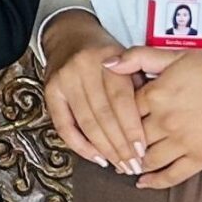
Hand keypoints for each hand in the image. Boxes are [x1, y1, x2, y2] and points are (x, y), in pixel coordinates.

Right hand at [37, 12, 146, 173]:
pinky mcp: (50, 90)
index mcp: (108, 58)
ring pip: (86, 123)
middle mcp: (83, 68)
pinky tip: (96, 157)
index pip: (121, 100)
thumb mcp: (130, 58)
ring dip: (104, 149)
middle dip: (120, 145)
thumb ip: (141, 83)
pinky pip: (64, 125)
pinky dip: (80, 145)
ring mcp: (64, 79)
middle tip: (133, 165)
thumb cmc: (107, 53)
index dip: (132, 128)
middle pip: (104, 115)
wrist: (71, 35)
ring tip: (119, 165)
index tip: (142, 150)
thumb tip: (151, 123)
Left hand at [118, 45, 201, 189]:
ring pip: (147, 160)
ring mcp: (184, 142)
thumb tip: (106, 63)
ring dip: (130, 164)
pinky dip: (154, 181)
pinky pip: (172, 175)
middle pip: (129, 138)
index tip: (102, 121)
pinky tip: (143, 182)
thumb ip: (139, 57)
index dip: (110, 116)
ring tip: (121, 164)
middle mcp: (166, 121)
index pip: (120, 110)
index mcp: (156, 94)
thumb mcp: (176, 55)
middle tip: (105, 149)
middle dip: (116, 144)